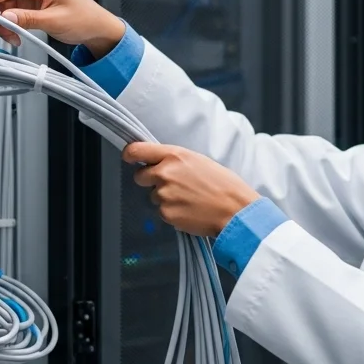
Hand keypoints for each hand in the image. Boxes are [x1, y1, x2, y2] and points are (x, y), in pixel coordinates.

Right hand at [0, 0, 125, 56]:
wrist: (98, 29)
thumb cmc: (85, 19)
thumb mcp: (54, 21)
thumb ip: (27, 19)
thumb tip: (4, 17)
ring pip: (4, 5)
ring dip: (1, 22)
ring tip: (10, 37)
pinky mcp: (31, 6)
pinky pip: (11, 13)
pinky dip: (9, 25)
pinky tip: (14, 35)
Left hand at [122, 143, 260, 237]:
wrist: (235, 210)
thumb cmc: (223, 185)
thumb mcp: (199, 161)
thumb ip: (175, 161)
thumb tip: (159, 164)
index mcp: (174, 155)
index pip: (137, 150)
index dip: (130, 155)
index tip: (129, 158)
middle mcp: (165, 173)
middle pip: (140, 177)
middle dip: (150, 181)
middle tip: (171, 186)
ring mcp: (164, 194)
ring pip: (153, 196)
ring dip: (165, 199)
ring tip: (189, 200)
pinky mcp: (166, 213)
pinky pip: (162, 212)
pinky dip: (172, 213)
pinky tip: (189, 211)